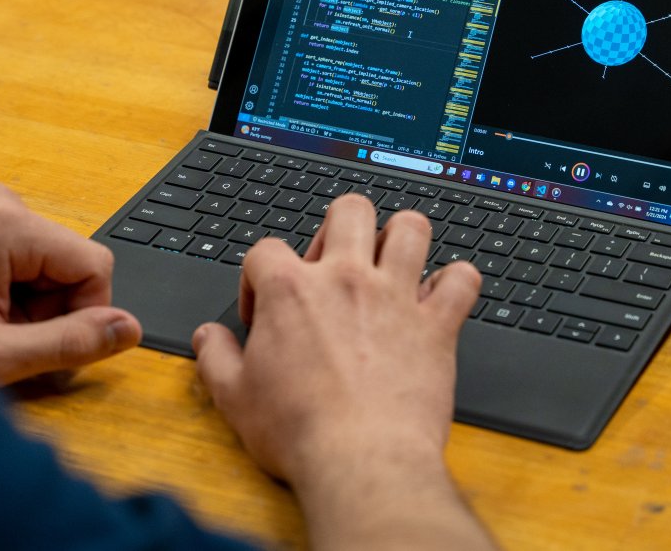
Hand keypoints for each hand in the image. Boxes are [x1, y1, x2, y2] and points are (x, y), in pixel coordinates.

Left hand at [0, 183, 141, 385]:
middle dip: (53, 312)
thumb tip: (128, 330)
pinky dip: (15, 297)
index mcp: (7, 224)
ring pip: (52, 267)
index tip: (46, 349)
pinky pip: (27, 262)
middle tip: (5, 344)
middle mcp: (2, 203)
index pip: (95, 266)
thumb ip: (70, 344)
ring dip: (33, 308)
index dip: (85, 315)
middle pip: (74, 264)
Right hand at [193, 195, 495, 550]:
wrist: (361, 460)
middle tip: (332, 267)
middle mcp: (347, 280)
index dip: (257, 278)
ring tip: (390, 264)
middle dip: (338, 228)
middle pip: (349, 210)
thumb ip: (216, 358)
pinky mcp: (436, 325)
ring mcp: (397, 297)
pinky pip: (463, 279)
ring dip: (401, 239)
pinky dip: (456, 282)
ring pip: (411, 228)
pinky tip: (441, 297)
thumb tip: (208, 338)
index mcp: (292, 291)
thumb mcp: (235, 398)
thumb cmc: (301, 432)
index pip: (266, 250)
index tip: (263, 313)